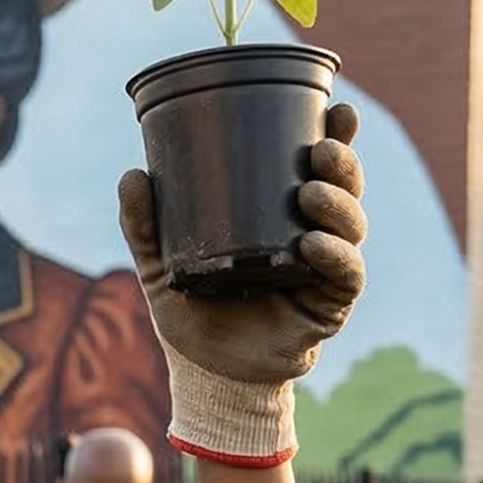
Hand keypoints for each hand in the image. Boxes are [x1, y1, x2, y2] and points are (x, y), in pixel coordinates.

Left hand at [119, 105, 365, 385]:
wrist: (204, 373)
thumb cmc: (191, 312)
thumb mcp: (162, 265)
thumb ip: (146, 225)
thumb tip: (133, 175)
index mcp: (283, 213)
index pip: (318, 167)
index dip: (336, 135)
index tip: (337, 109)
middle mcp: (314, 234)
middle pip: (344, 187)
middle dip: (342, 163)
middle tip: (320, 149)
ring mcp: (325, 269)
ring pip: (350, 225)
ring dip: (338, 204)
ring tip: (311, 193)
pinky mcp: (329, 306)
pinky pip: (345, 276)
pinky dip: (334, 257)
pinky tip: (315, 246)